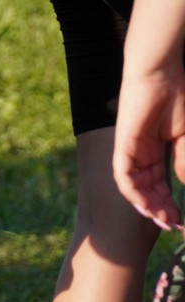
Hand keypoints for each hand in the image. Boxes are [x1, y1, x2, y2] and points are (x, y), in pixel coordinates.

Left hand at [113, 65, 184, 230]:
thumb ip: (184, 162)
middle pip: (147, 189)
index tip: (180, 220)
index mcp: (155, 150)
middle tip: (173, 226)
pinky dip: (132, 192)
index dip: (169, 202)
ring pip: (134, 186)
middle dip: (159, 209)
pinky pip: (123, 174)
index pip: (159, 184)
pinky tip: (145, 206)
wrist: (160, 74)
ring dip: (147, 205)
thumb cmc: (176, 99)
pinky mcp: (123, 144)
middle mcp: (140, 153)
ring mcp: (130, 149)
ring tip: (162, 221)